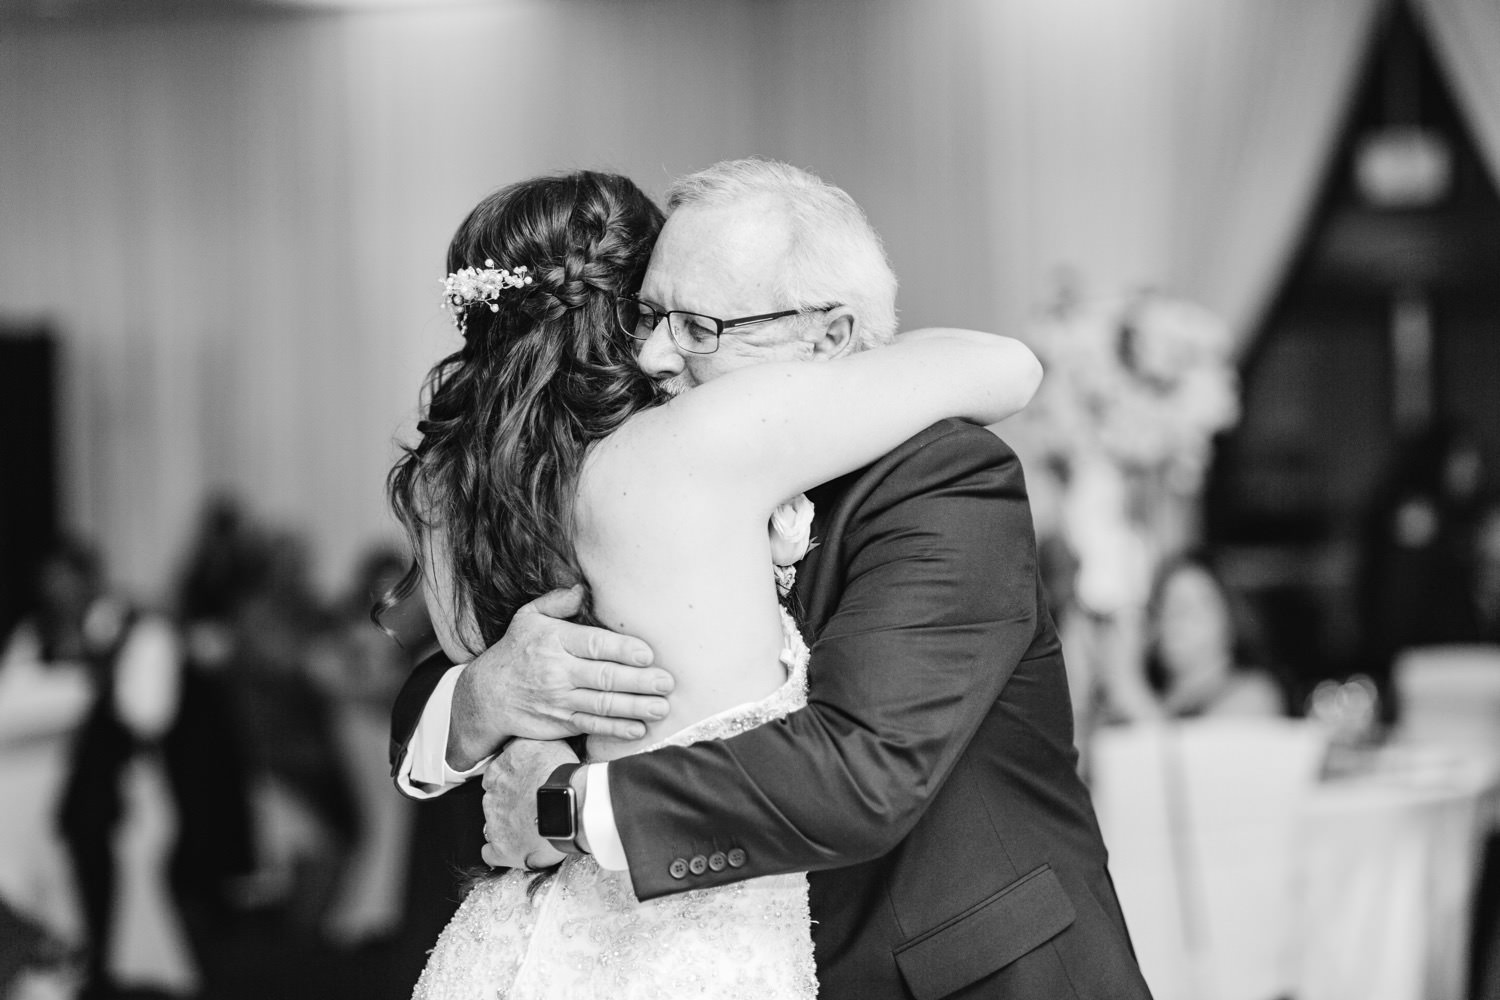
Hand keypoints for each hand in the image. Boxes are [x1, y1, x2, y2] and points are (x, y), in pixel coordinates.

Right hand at [447, 585, 671, 769]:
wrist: (487, 694)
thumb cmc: (516, 650)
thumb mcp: (528, 618)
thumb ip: (557, 602)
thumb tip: (582, 588)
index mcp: (555, 641)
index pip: (594, 644)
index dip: (623, 650)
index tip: (648, 654)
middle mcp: (557, 671)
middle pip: (604, 677)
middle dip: (639, 681)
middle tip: (667, 683)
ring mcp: (559, 700)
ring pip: (602, 705)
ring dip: (635, 708)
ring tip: (661, 707)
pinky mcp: (560, 722)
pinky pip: (592, 725)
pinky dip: (616, 729)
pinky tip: (638, 729)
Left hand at [480, 738, 575, 870]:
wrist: (571, 806)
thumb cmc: (564, 775)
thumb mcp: (545, 742)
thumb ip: (528, 743)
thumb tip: (523, 740)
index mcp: (500, 770)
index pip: (497, 775)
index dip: (512, 782)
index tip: (525, 786)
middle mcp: (492, 795)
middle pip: (495, 799)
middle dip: (509, 803)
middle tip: (532, 806)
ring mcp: (494, 822)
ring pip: (493, 823)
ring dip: (508, 825)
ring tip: (531, 827)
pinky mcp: (501, 847)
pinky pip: (490, 853)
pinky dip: (498, 853)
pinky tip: (512, 850)